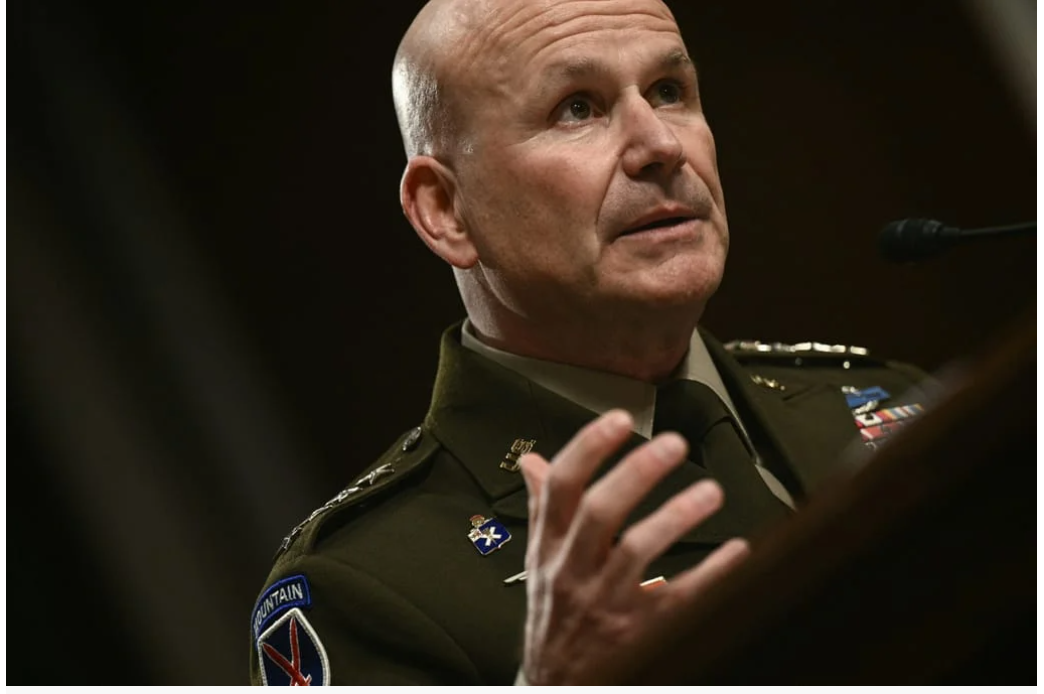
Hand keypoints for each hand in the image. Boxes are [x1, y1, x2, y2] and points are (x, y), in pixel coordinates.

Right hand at [517, 409, 750, 684]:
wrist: (558, 684)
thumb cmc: (554, 613)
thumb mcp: (538, 560)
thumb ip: (542, 508)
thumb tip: (532, 462)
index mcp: (549, 546)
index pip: (561, 488)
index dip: (588, 449)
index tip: (617, 420)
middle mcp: (574, 570)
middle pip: (599, 512)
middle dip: (636, 474)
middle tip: (672, 444)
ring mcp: (606, 601)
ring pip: (637, 551)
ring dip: (675, 516)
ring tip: (709, 492)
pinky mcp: (640, 630)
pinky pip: (679, 598)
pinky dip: (712, 572)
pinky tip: (737, 551)